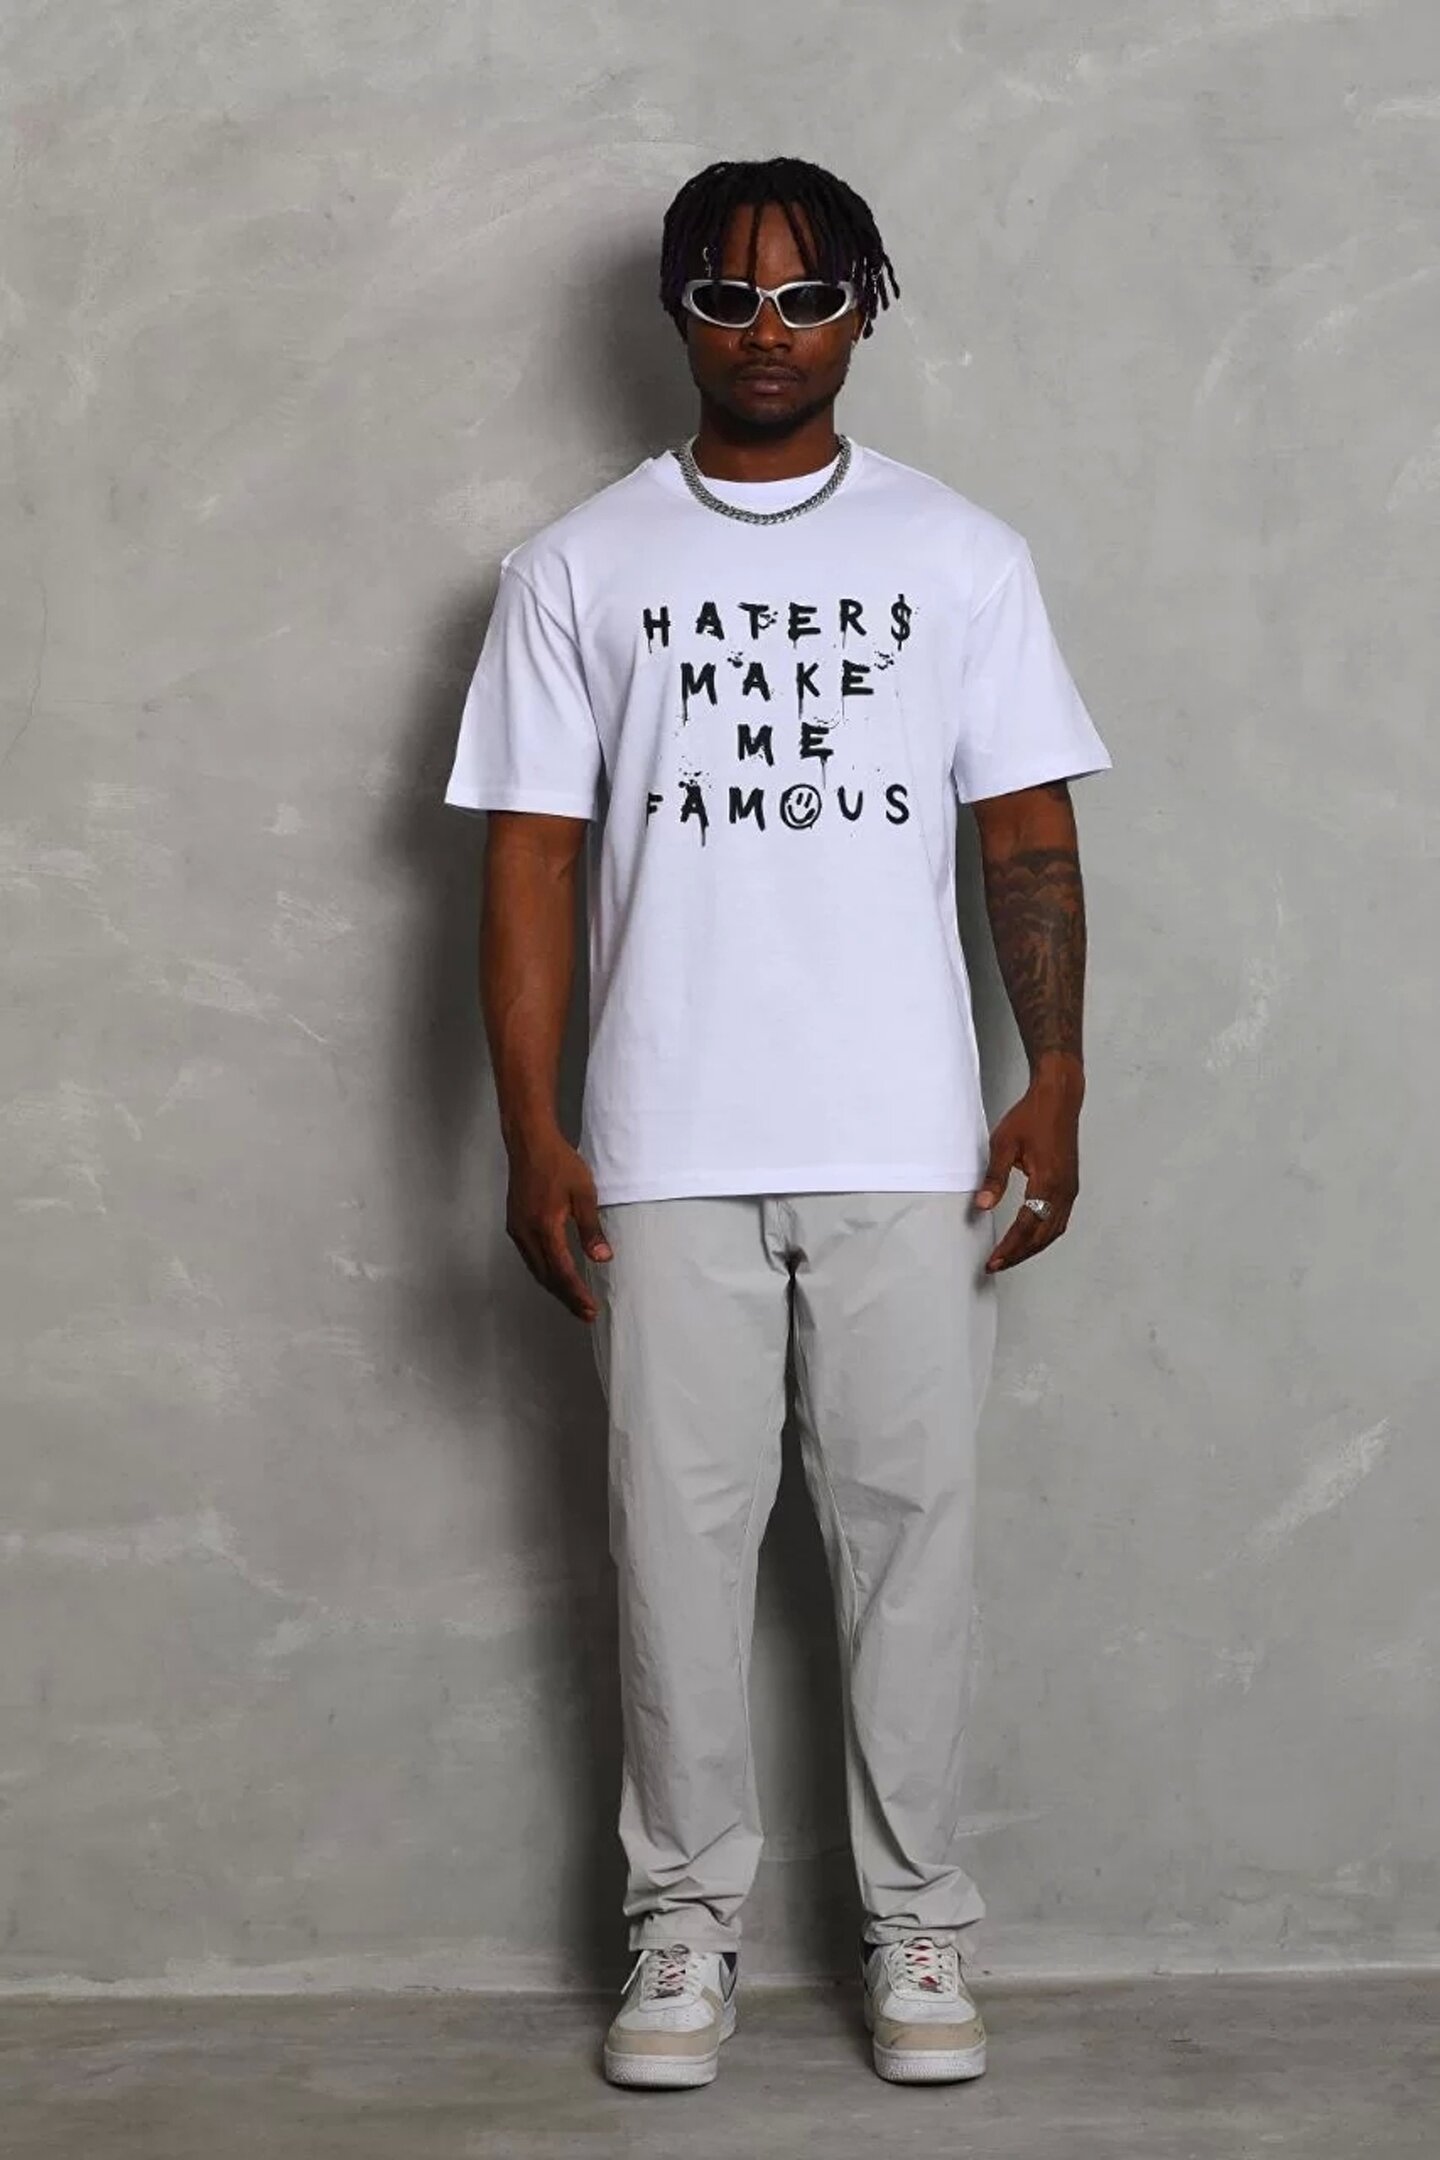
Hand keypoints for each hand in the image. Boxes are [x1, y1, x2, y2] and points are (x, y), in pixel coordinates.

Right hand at [505, 1128, 612, 1321]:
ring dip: (554, 1287)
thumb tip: (602, 1259)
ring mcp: (517, 1229)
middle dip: (566, 1297)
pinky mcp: (515, 1224)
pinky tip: (555, 1274)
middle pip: (546, 1276)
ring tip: (573, 1300)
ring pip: (535, 1269)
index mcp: (544, 1227)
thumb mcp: (584, 1194)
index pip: (562, 1271)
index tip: (590, 1310)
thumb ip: (591, 1229)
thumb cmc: (560, 1164)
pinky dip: (544, 1271)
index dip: (576, 1294)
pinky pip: (529, 1257)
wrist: (530, 1142)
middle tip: (585, 1313)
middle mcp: (526, 1234)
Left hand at [974, 1057, 1083, 1272]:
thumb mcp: (1003, 1144)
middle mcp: (1063, 1190)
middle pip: (1043, 1235)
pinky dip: (1044, 1235)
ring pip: (1054, 1230)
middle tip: (997, 1264)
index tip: (993, 1261)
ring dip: (1032, 1247)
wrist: (1059, 1098)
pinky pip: (1060, 1220)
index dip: (1010, 1247)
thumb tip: (982, 1206)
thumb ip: (994, 1177)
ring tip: (1010, 1257)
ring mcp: (1070, 1189)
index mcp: (1048, 1182)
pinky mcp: (1070, 1185)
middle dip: (1019, 1253)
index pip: (1027, 1226)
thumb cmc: (1032, 1117)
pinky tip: (1030, 1238)